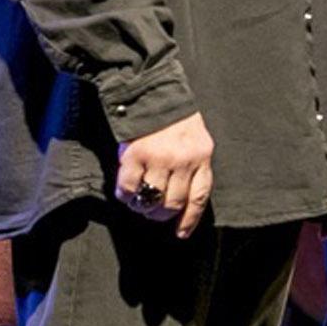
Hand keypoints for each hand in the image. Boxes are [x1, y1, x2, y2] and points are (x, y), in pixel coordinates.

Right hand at [115, 110, 215, 237]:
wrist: (153, 92)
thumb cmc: (176, 120)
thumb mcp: (195, 140)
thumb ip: (192, 165)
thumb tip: (182, 203)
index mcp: (202, 156)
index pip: (199, 196)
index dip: (189, 218)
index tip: (181, 233)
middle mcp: (183, 159)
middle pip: (173, 203)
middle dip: (161, 214)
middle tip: (152, 212)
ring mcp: (159, 158)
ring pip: (151, 200)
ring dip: (142, 207)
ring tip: (138, 202)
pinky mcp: (136, 155)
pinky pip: (129, 188)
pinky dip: (125, 196)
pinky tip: (125, 192)